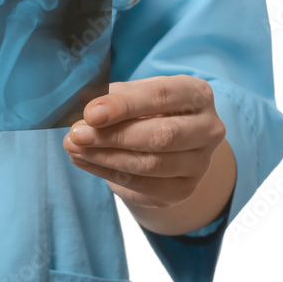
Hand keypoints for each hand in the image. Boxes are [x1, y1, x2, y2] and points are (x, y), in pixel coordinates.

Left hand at [63, 75, 227, 209]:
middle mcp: (208, 128)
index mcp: (196, 93)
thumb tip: (84, 113)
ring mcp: (201, 162)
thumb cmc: (147, 108)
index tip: (91, 113)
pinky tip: (84, 161)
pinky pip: (145, 185)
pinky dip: (109, 174)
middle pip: (161, 135)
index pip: (161, 96)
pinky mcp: (184, 188)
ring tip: (74, 148)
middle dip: (112, 135)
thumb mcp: (133, 93)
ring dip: (106, 157)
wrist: (168, 143)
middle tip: (77, 134)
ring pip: (151, 164)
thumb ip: (112, 98)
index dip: (124, 105)